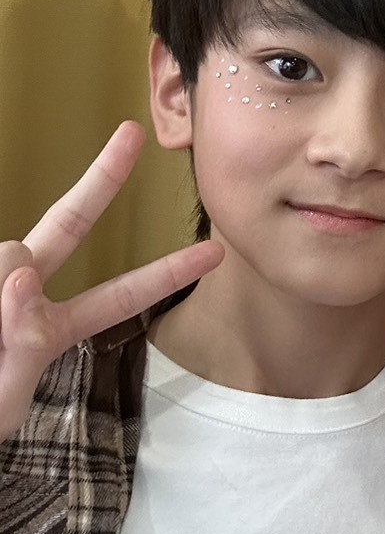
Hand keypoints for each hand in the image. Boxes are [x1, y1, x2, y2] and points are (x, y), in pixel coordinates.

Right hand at [0, 121, 222, 440]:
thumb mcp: (1, 401)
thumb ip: (20, 348)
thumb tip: (20, 283)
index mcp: (48, 328)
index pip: (118, 297)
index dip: (166, 273)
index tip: (214, 253)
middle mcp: (20, 290)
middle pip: (68, 223)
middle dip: (103, 178)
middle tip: (133, 133)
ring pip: (9, 261)